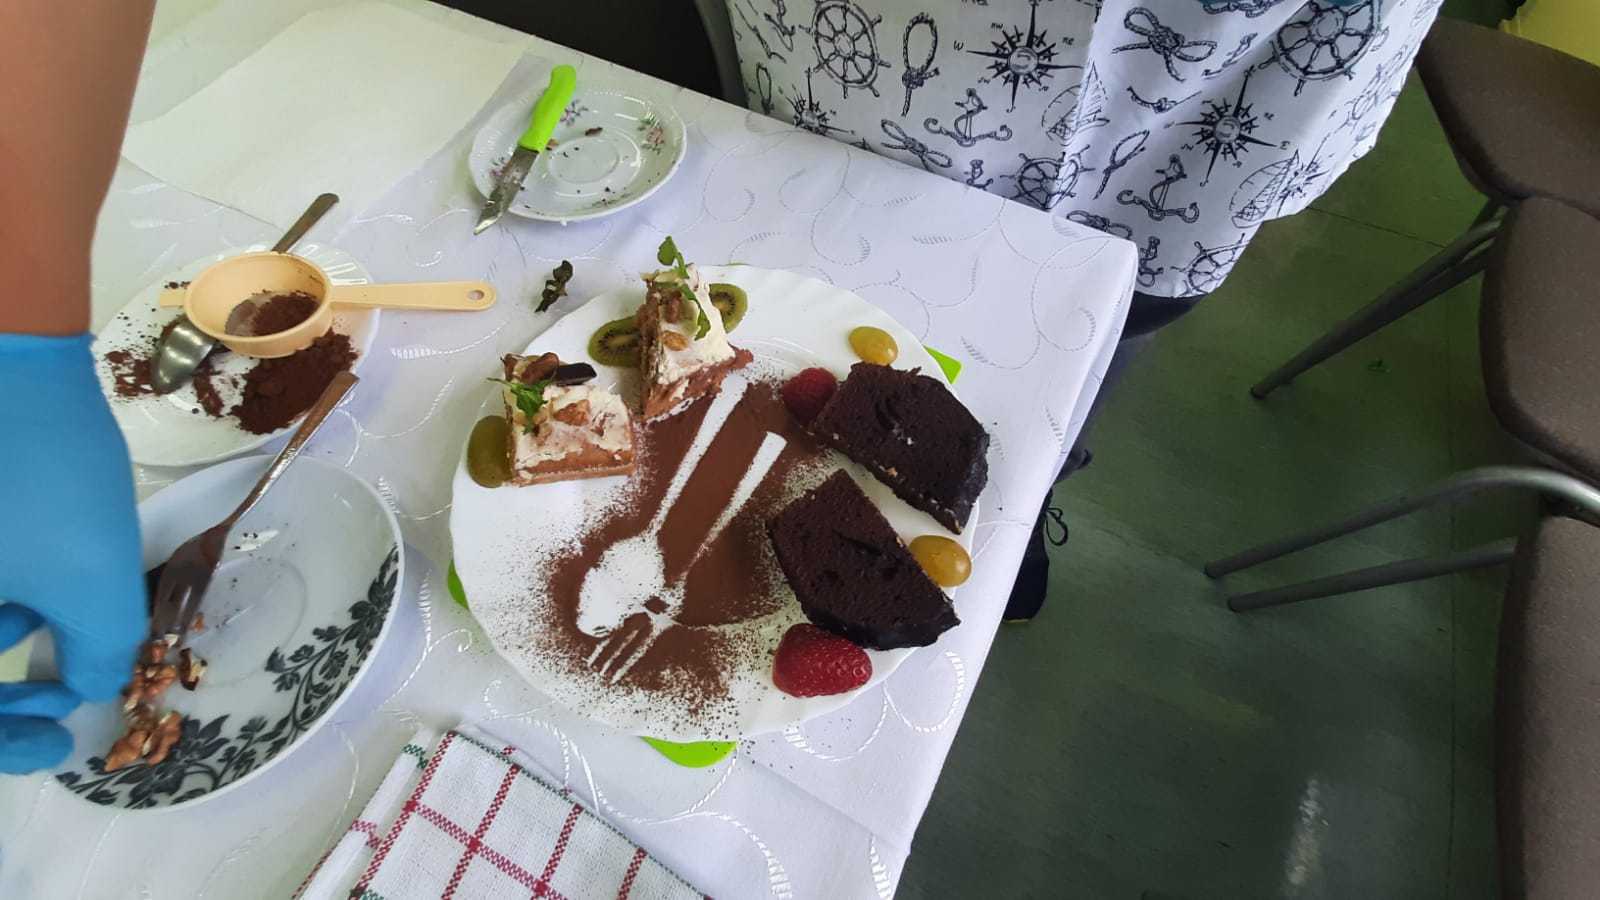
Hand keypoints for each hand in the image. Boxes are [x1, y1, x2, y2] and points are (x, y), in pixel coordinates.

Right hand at [0, 333, 144, 773]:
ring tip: (50, 621)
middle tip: (60, 695)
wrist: (5, 352)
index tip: (56, 742)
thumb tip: (83, 685)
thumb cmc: (40, 472)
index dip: (0, 741)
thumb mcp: (92, 579)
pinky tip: (34, 580)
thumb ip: (95, 652)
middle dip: (3, 693)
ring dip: (1, 636)